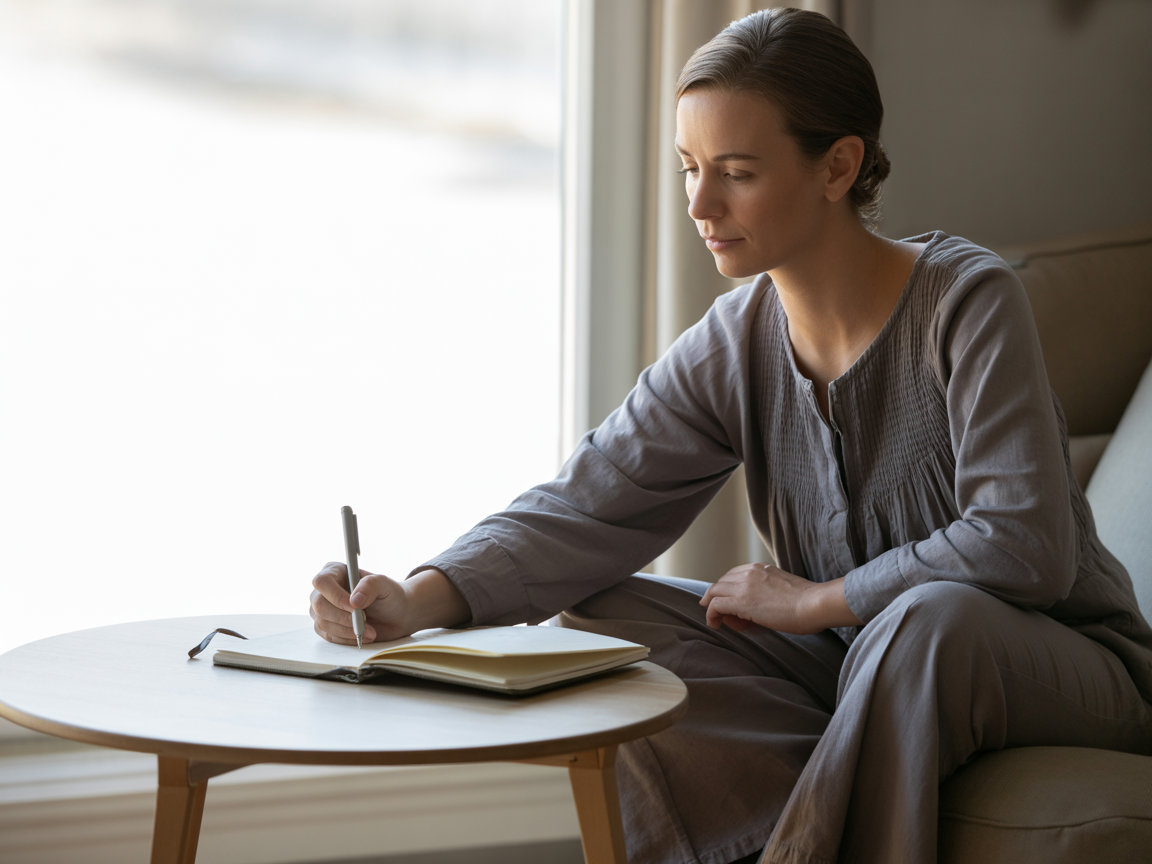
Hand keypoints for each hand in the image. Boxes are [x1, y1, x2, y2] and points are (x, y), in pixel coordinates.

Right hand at [309, 564, 469, 644]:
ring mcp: (324, 609)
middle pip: (318, 605)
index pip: (321, 581)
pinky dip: (345, 640)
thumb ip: (371, 586)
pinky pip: (328, 637)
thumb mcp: (387, 586)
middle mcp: (326, 590)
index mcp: (336, 572)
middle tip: (365, 626)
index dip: (334, 595)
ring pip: (322, 624)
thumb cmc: (396, 595)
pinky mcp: (329, 627)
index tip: (353, 606)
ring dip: (345, 632)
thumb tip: (354, 599)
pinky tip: (364, 636)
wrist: (403, 613)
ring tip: (370, 632)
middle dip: (342, 619)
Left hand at [699, 563, 861, 634]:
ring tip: (719, 621)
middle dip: (718, 598)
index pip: (733, 575)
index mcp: (760, 568)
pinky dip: (711, 614)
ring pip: (714, 592)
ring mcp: (744, 586)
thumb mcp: (784, 588)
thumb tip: (766, 605)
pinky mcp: (741, 602)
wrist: (814, 604)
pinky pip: (715, 605)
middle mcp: (749, 572)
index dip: (727, 589)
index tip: (728, 602)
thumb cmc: (808, 602)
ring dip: (713, 607)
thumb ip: (770, 590)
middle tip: (723, 615)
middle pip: (721, 583)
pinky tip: (714, 624)